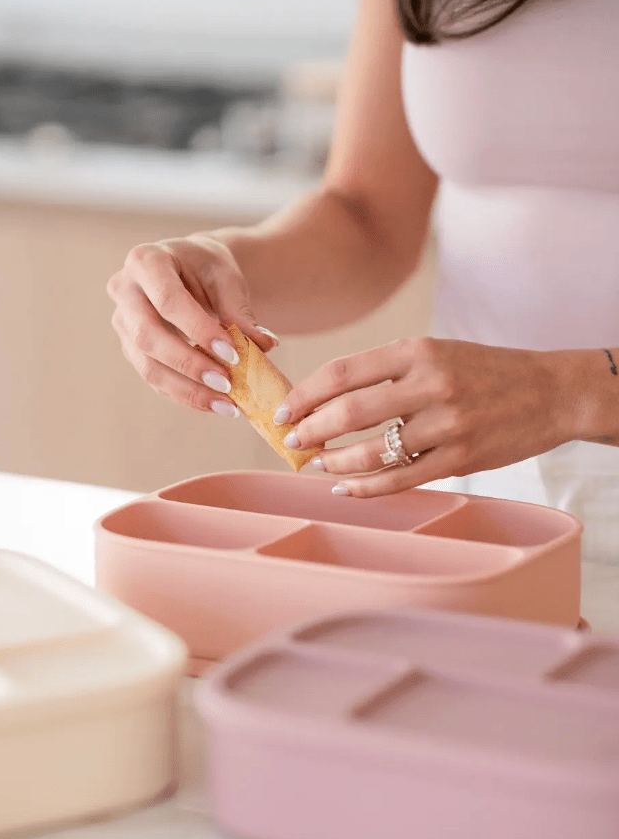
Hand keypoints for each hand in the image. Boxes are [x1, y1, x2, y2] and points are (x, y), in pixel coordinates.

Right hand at [107, 234, 278, 414]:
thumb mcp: (226, 278)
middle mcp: (125, 291)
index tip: (233, 354)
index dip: (198, 330)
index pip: (167, 300)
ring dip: (187, 390)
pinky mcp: (130, 349)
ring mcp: (123, 323)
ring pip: (147, 365)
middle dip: (189, 365)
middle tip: (227, 384)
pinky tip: (214, 403)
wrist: (188, 270)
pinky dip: (185, 394)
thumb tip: (265, 344)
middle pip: (148, 336)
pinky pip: (154, 378)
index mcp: (146, 261)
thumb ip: (240, 310)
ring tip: (225, 404)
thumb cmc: (207, 269)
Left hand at [275, 337, 569, 496]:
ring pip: (373, 451)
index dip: (305, 393)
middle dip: (311, 428)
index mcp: (419, 350)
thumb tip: (329, 398)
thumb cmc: (485, 372)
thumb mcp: (437, 353)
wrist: (552, 393)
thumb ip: (388, 372)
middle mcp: (431, 384)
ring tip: (318, 463)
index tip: (285, 409)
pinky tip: (346, 487)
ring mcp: (448, 425)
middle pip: (350, 411)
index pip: (344, 372)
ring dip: (336, 461)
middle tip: (292, 439)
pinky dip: (366, 487)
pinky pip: (401, 479)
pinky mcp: (462, 460)